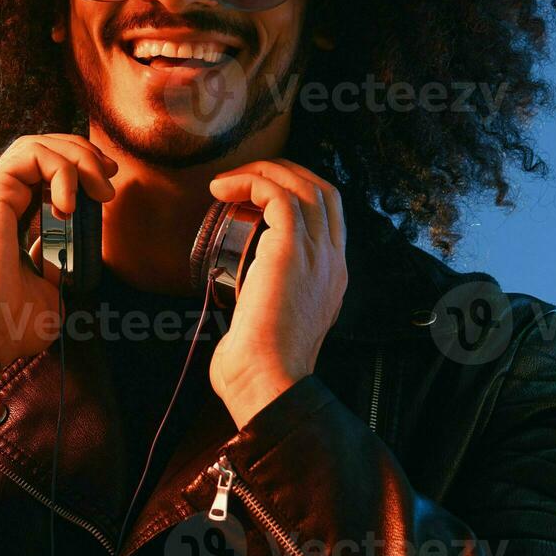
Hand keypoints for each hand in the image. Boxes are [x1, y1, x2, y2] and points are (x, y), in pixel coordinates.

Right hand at [0, 134, 118, 402]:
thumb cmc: (9, 324)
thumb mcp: (49, 293)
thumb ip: (57, 269)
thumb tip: (72, 260)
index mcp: (4, 219)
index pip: (39, 173)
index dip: (76, 171)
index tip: (104, 190)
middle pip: (39, 149)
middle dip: (81, 154)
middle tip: (110, 174)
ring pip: (36, 145)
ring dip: (77, 158)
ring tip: (99, 188)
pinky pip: (33, 156)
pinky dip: (62, 171)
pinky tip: (70, 205)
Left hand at [207, 158, 346, 427]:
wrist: (269, 383)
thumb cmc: (259, 369)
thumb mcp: (270, 326)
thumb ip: (263, 306)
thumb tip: (237, 300)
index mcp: (331, 279)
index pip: (328, 217)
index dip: (296, 194)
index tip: (257, 195)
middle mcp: (332, 262)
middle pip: (323, 191)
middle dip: (285, 173)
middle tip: (244, 178)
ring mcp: (317, 254)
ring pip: (303, 186)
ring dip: (263, 172)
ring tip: (228, 181)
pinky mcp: (292, 249)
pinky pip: (277, 194)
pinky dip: (250, 182)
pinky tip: (222, 188)